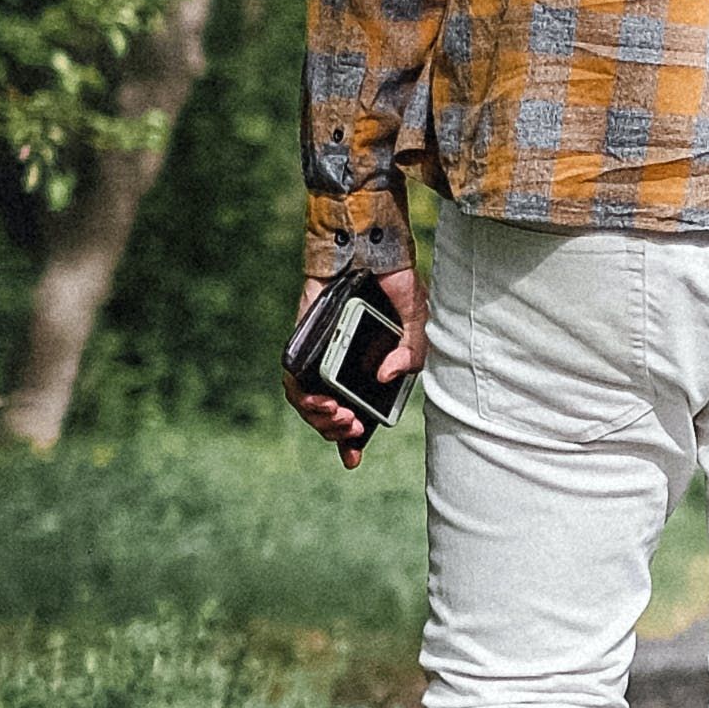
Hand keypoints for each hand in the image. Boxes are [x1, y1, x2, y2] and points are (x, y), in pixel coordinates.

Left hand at [284, 260, 426, 461]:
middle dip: (336, 430)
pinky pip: (292, 377)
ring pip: (307, 401)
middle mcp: (342, 365)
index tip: (352, 459)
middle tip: (352, 424)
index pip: (355, 412)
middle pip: (328, 414)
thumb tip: (384, 378)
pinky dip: (301, 394)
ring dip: (319, 418)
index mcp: (367, 368)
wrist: (369, 248)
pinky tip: (318, 398)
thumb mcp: (417, 321)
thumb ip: (411, 353)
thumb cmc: (395, 284)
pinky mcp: (301, 342)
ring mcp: (320, 355)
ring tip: (338, 413)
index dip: (350, 441)